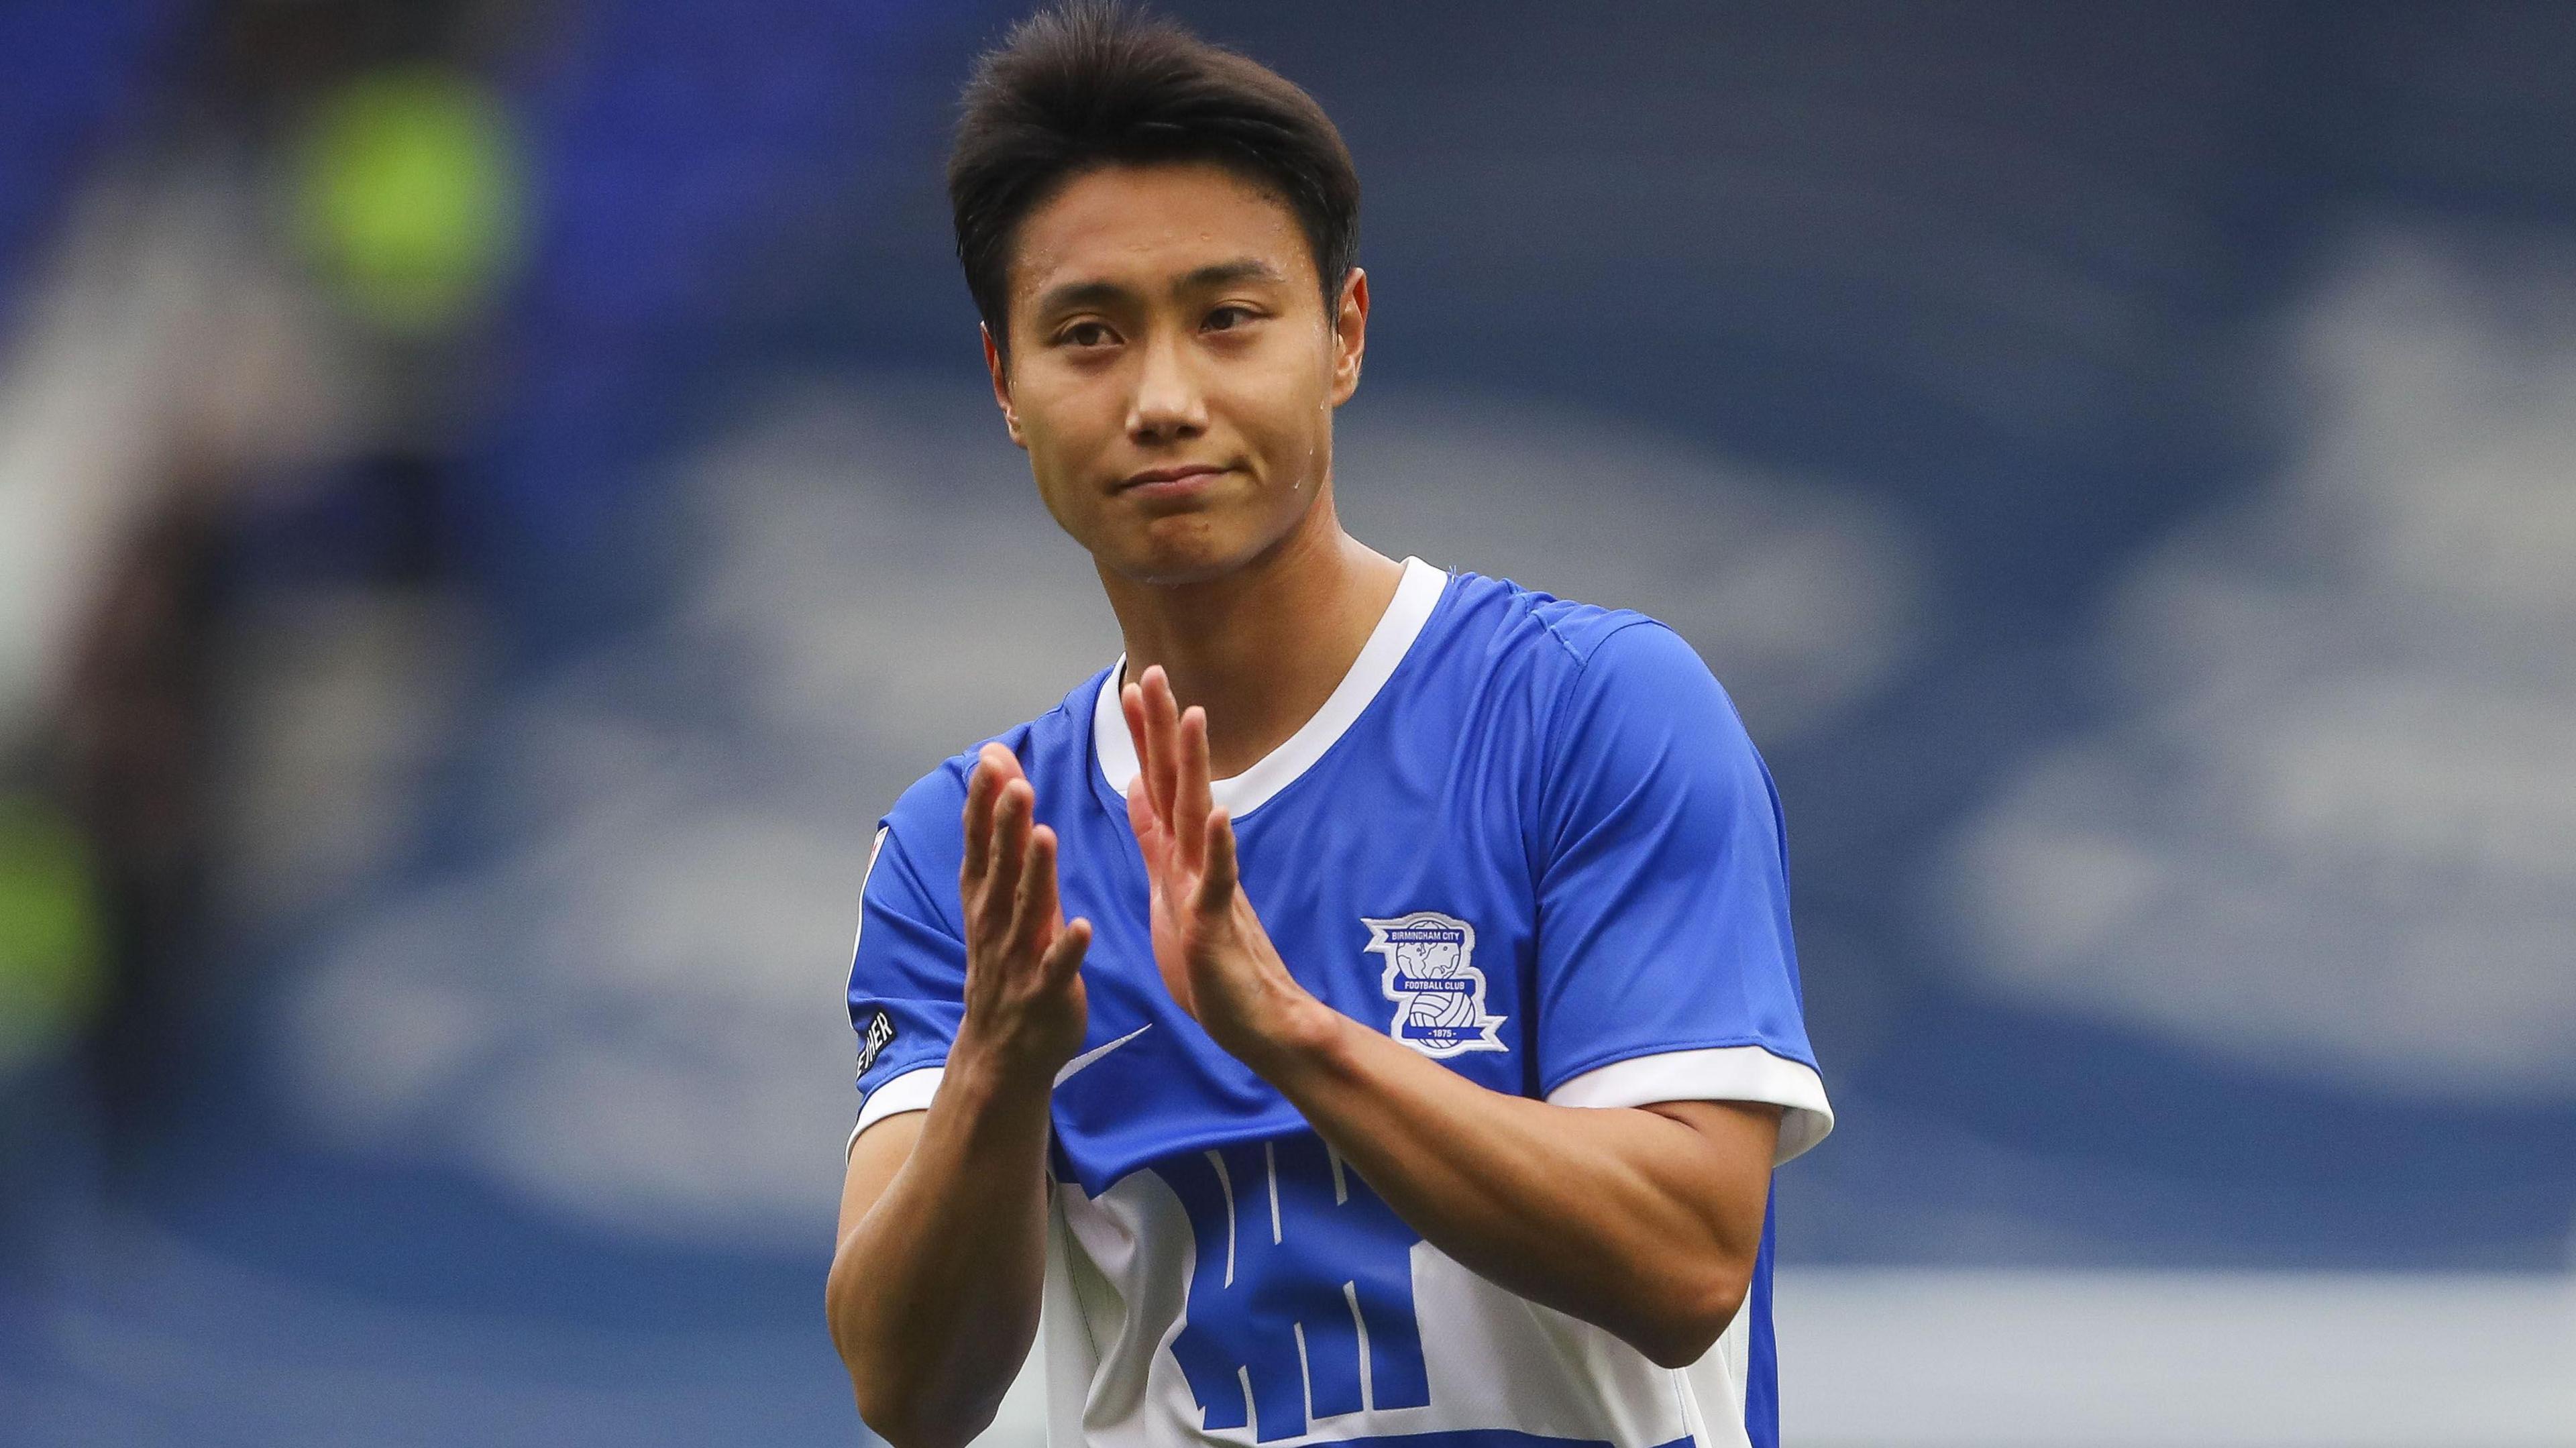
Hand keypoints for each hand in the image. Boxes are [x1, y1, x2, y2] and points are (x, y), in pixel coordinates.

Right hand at [953, 743, 1090, 1087]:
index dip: (983, 801)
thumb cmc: (1006, 962)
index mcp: (986, 899)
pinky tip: (1083, 927)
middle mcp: (996, 924)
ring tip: (1045, 836)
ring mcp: (1019, 960)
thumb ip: (1003, 842)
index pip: (981, 842)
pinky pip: (1058, 969)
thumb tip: (1000, 779)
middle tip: (1014, 781)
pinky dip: (1068, 948)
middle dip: (1006, 826)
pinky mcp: (1046, 994)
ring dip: (1036, 874)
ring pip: (1027, 911)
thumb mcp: (995, 903)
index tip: (990, 758)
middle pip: (1001, 868)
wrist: (1001, 1052)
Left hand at [1121, 667, 1327, 1063]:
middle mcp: (1196, 860)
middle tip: (1152, 672)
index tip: (1132, 685)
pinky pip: (1220, 880)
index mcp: (1178, 854)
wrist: (1256, 1024)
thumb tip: (1136, 786)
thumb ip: (1155, 837)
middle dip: (1161, 729)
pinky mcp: (1219, 923)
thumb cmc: (1211, 965)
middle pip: (1175, 783)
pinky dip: (1219, 846)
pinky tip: (1220, 812)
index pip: (1156, 783)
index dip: (1143, 736)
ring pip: (1199, 817)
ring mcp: (1210, 887)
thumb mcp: (1167, 890)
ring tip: (1191, 716)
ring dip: (1194, 767)